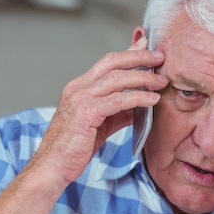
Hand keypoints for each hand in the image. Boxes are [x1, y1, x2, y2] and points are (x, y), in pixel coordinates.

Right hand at [34, 38, 167, 184]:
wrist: (53, 166)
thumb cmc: (73, 148)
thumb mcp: (100, 124)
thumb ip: (119, 111)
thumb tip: (142, 104)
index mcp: (79, 87)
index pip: (107, 63)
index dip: (129, 53)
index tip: (147, 48)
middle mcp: (78, 88)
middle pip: (112, 62)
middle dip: (139, 57)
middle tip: (160, 57)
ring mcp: (80, 99)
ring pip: (117, 78)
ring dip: (143, 77)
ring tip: (161, 81)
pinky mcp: (86, 113)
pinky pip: (118, 100)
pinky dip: (138, 98)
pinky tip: (152, 100)